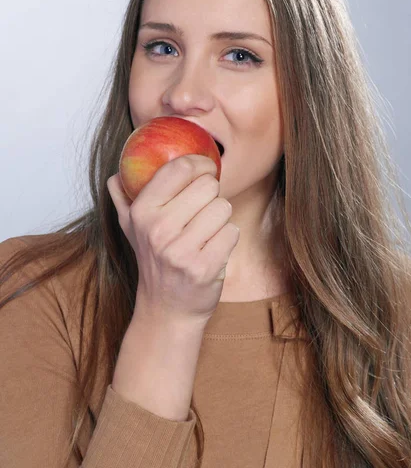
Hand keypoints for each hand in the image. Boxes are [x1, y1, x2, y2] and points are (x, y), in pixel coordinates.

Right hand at [107, 154, 239, 325]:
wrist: (166, 309)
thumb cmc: (154, 260)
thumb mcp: (130, 229)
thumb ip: (122, 198)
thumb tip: (116, 173)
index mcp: (142, 212)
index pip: (179, 169)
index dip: (200, 163)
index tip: (206, 169)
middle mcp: (158, 229)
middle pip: (208, 186)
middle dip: (212, 195)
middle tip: (202, 211)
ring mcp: (181, 250)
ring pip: (223, 208)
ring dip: (221, 218)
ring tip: (206, 233)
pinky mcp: (204, 267)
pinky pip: (232, 232)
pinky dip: (228, 238)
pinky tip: (213, 249)